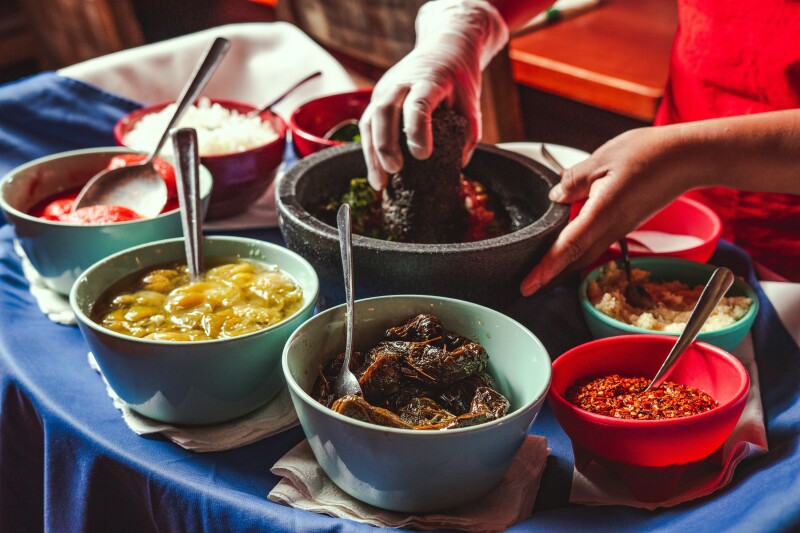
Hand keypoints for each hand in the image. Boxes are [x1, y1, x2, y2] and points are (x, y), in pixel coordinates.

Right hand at [359, 0, 508, 188]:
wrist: (445, 45)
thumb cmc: (459, 76)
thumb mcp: (471, 101)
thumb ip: (468, 133)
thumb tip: (458, 167)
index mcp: (429, 80)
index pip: (418, 105)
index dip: (418, 131)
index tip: (423, 156)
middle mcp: (402, 82)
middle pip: (384, 111)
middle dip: (386, 144)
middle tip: (395, 171)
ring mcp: (385, 89)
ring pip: (370, 121)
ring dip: (372, 153)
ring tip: (381, 183)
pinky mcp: (377, 98)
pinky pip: (368, 125)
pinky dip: (370, 151)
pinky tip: (377, 173)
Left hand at [520, 126, 695, 295]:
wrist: (688, 159)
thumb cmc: (650, 154)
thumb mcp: (602, 159)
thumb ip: (574, 179)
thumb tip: (556, 197)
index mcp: (602, 212)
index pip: (567, 247)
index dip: (546, 268)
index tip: (527, 286)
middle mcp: (611, 228)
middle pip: (575, 260)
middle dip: (549, 277)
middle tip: (525, 289)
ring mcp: (619, 229)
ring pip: (585, 255)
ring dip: (562, 267)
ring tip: (540, 275)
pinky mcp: (625, 225)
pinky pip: (596, 244)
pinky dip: (577, 252)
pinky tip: (566, 251)